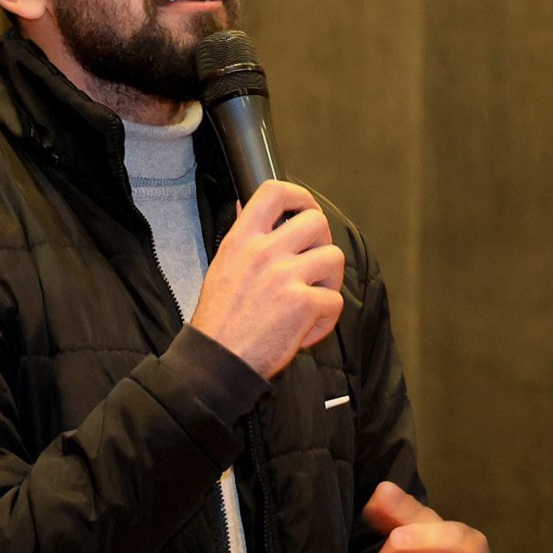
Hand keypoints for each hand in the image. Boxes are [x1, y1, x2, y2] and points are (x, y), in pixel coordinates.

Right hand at [188, 181, 345, 379]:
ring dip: (330, 281)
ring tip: (312, 299)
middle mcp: (264, 252)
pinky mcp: (303, 304)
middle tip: (312, 266)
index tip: (305, 210)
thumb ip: (243, 237)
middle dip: (322, 243)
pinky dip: (326, 319)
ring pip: (335, 258)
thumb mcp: (222, 266)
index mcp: (242, 240)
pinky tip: (305, 329)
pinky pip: (335, 300)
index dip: (300, 196)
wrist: (217, 360)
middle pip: (317, 221)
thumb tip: (246, 205)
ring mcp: (285, 276)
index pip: (275, 192)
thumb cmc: (220, 320)